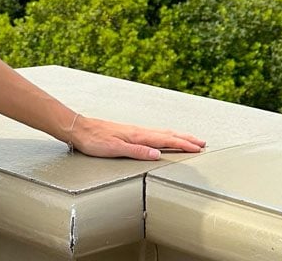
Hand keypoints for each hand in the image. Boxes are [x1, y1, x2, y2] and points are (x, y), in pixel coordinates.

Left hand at [66, 114, 205, 160]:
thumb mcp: (115, 149)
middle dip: (186, 139)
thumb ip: (137, 151)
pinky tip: (164, 138)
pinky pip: (154, 133)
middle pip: (168, 134)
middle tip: (201, 143)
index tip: (197, 148)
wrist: (80, 129)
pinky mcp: (129, 133)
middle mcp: (139, 131)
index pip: (166, 140)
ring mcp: (135, 131)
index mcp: (138, 135)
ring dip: (178, 136)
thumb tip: (157, 154)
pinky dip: (166, 135)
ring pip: (162, 133)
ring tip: (189, 139)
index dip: (183, 144)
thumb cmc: (94, 140)